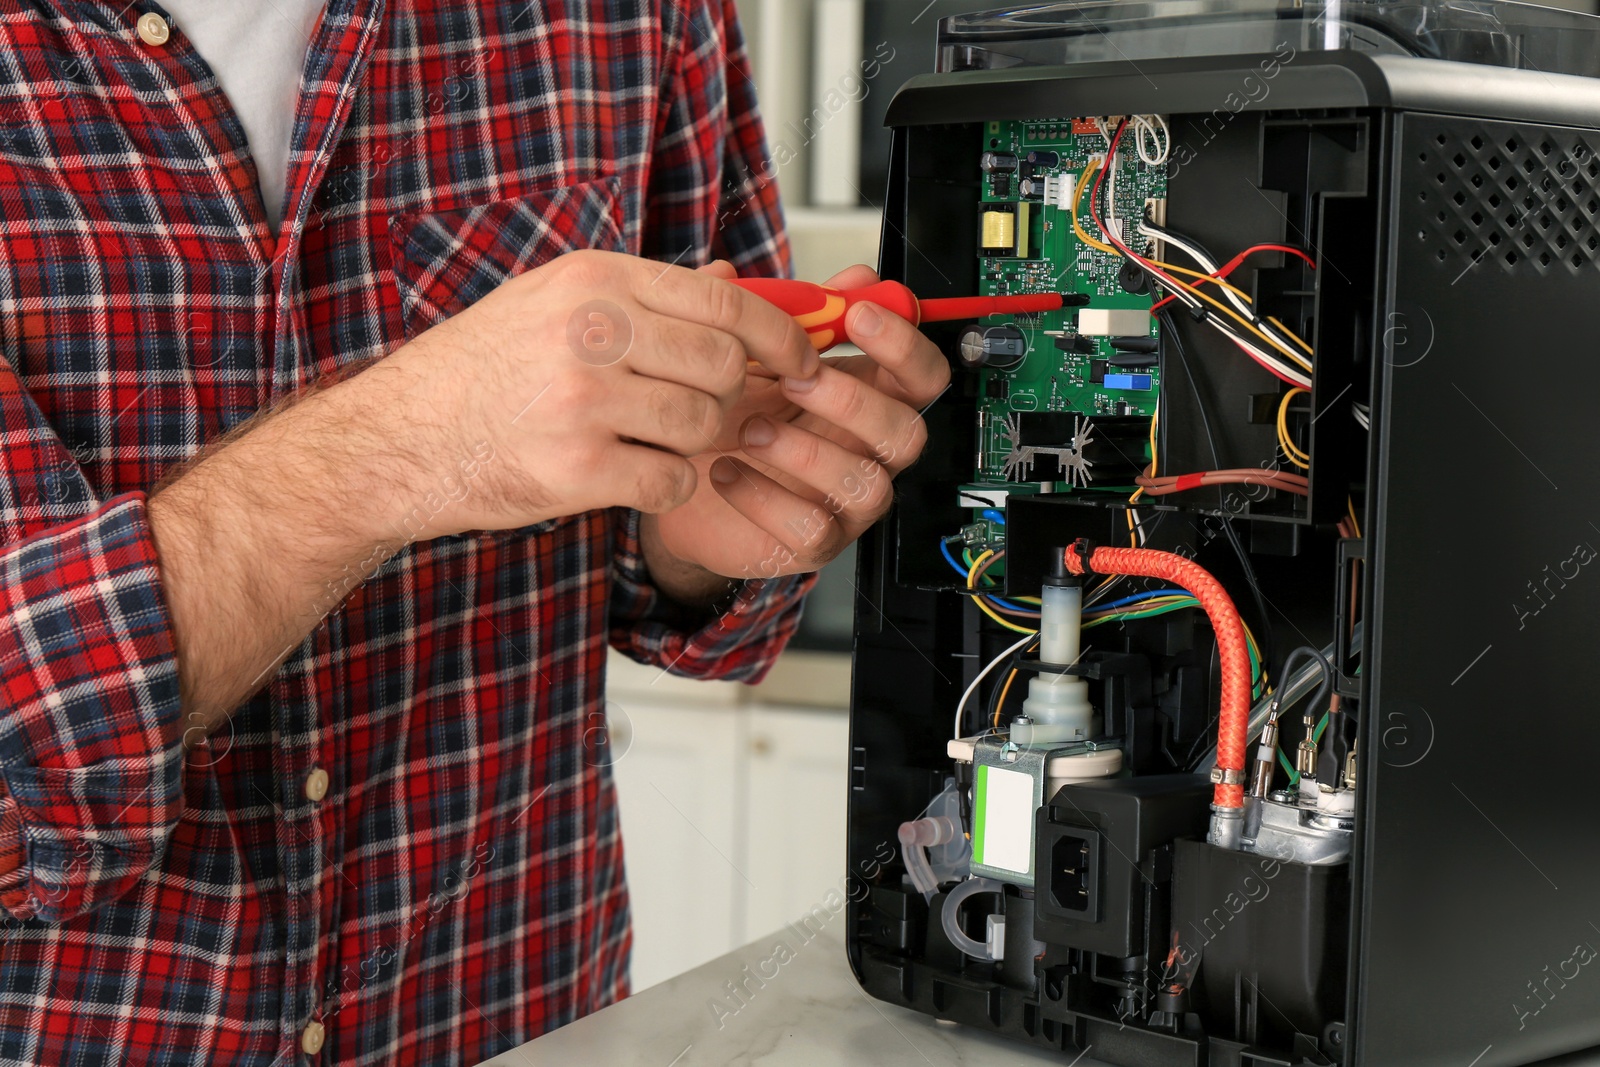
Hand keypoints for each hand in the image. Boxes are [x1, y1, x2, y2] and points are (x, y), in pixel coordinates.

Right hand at [387, 249, 820, 535]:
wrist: (400, 438)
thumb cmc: (482, 368)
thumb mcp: (556, 301)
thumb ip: (646, 296)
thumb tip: (738, 285)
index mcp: (596, 280)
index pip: (726, 302)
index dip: (780, 336)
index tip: (799, 360)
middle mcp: (592, 330)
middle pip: (726, 367)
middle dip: (731, 397)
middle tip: (701, 410)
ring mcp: (583, 400)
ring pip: (705, 426)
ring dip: (693, 444)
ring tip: (647, 440)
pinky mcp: (577, 468)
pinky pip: (672, 482)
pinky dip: (664, 488)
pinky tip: (628, 476)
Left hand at [645, 262, 950, 581]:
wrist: (676, 476)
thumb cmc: (726, 415)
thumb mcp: (753, 351)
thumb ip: (792, 308)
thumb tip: (841, 274)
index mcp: (868, 398)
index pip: (922, 375)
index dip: (904, 344)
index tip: (859, 314)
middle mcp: (869, 452)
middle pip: (907, 430)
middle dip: (853, 399)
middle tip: (796, 377)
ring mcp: (847, 503)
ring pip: (866, 483)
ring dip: (804, 449)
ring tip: (748, 427)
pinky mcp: (812, 543)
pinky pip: (811, 527)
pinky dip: (763, 496)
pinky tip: (726, 471)